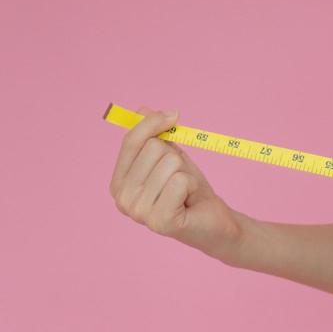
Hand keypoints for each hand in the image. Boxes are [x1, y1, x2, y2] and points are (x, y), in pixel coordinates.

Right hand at [109, 105, 244, 260]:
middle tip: (180, 178)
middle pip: (152, 148)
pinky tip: (188, 201)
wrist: (213, 221)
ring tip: (184, 191)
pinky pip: (180, 180)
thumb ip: (153, 134)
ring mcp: (139, 213)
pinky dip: (191, 185)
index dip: (153, 122)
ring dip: (185, 173)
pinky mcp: (160, 222)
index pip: (131, 141)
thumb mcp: (170, 155)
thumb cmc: (189, 189)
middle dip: (175, 157)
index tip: (174, 114)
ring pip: (169, 163)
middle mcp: (122, 199)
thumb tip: (142, 109)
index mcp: (119, 183)